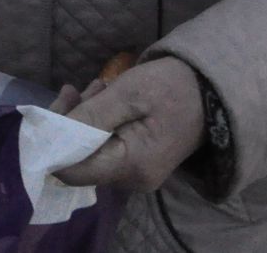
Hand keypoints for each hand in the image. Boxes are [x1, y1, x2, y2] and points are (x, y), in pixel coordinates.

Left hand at [53, 57, 206, 191]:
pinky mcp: (140, 162)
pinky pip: (106, 145)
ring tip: (98, 87)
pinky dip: (99, 121)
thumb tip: (52, 136)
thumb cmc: (173, 87)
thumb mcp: (128, 93)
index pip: (72, 170)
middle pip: (79, 159)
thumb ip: (90, 116)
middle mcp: (132, 180)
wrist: (215, 90)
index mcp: (131, 167)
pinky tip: (105, 96)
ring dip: (85, 116)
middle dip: (71, 122)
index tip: (53, 110)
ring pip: (90, 149)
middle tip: (78, 89)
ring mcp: (137, 173)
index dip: (54, 143)